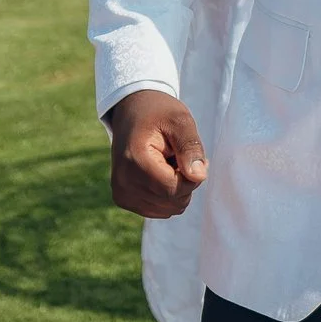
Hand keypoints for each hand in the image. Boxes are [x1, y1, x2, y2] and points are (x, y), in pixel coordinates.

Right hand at [106, 89, 207, 217]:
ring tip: (166, 162)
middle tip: (178, 155)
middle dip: (184, 181)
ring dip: (176, 188)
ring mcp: (121, 193)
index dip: (191, 177)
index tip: (190, 155)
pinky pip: (159, 210)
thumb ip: (190, 147)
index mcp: (134, 160)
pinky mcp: (123, 199)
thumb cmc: (158, 113)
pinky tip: (159, 172)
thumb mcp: (180, 120)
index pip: (172, 189)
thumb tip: (199, 177)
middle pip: (171, 201)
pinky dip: (166, 194)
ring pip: (168, 209)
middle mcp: (123, 182)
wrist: (131, 111)